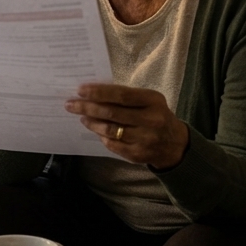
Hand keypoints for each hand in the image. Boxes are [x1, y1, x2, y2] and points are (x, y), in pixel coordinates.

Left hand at [65, 83, 189, 169]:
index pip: (121, 95)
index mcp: (153, 101)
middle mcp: (151, 120)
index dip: (99, 92)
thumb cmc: (155, 115)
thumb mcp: (148, 101)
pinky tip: (94, 129)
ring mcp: (145, 139)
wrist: (174, 144)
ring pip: (109, 130)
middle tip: (71, 104)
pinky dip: (100, 135)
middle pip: (112, 113)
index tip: (80, 90)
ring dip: (91, 122)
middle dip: (87, 107)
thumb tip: (93, 93)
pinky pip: (112, 144)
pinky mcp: (138, 154)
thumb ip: (126, 97)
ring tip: (81, 116)